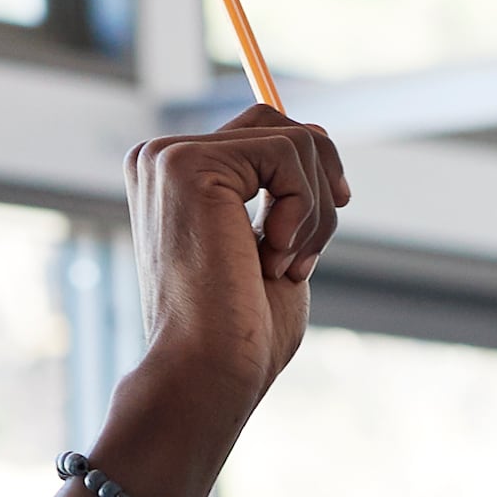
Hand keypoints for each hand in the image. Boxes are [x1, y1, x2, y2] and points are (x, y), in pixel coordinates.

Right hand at [122, 106, 347, 414]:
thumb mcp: (273, 245)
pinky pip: (288, 152)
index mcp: (173, 179)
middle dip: (320, 186)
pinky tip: (273, 256)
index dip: (310, 168)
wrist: (208, 372)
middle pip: (278, 124)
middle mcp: (160, 159)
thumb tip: (318, 134)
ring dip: (315, 212)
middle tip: (310, 253)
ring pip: (293, 139)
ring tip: (287, 265)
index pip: (259, 133)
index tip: (337, 208)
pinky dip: (303, 209)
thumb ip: (284, 192)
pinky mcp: (188, 163)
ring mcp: (169, 157)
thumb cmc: (241, 333)